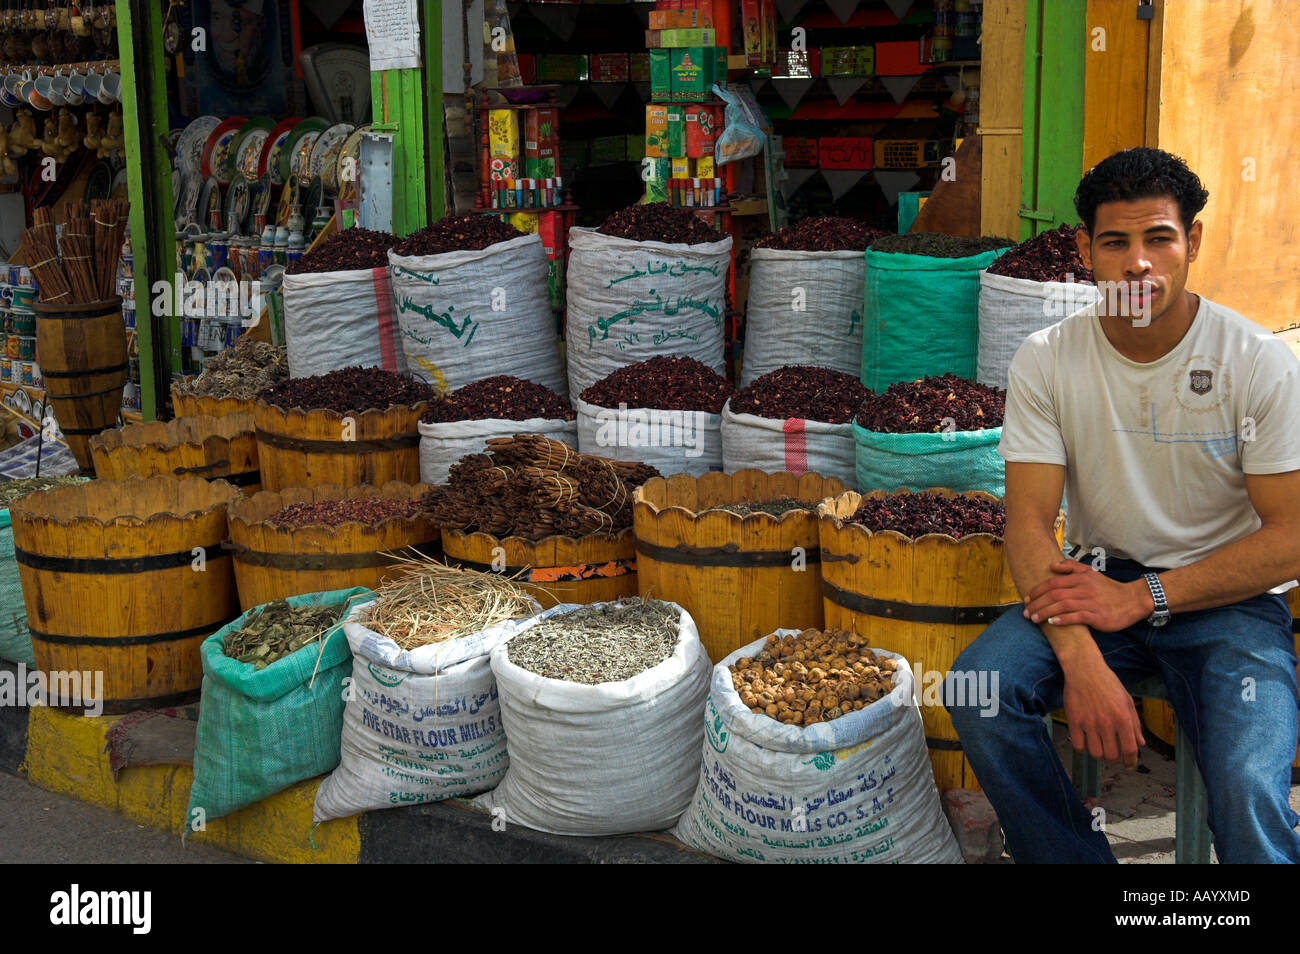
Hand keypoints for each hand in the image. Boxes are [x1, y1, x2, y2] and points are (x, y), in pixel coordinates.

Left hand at [1023, 560, 1152, 631]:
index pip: (1053, 582)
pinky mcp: (1097, 616)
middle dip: (1037, 604)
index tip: (1027, 598)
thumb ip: (1072, 567)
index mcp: (1081, 578)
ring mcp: (1091, 602)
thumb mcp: (1091, 573)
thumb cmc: (1108, 588)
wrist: (1132, 601)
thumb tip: (1052, 565)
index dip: (1037, 591)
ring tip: (1034, 619)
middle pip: (1054, 595)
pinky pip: (1077, 617)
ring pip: (1062, 606)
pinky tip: (1052, 623)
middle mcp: (1084, 589)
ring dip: (1045, 612)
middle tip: (1026, 612)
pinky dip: (1063, 619)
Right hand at [1061, 654, 1144, 768]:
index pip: (1130, 749)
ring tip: (1099, 748)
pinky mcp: (1074, 721)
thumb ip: (1135, 723)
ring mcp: (1089, 723)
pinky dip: (1083, 749)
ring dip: (1099, 755)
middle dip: (1114, 760)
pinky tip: (1086, 742)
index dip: (1131, 761)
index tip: (1129, 764)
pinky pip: (1078, 746)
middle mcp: (1106, 722)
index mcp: (1123, 718)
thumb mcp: (1127, 701)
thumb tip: (1140, 743)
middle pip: (1111, 756)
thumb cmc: (1107, 682)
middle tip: (1112, 755)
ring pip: (1095, 753)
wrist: (1084, 669)